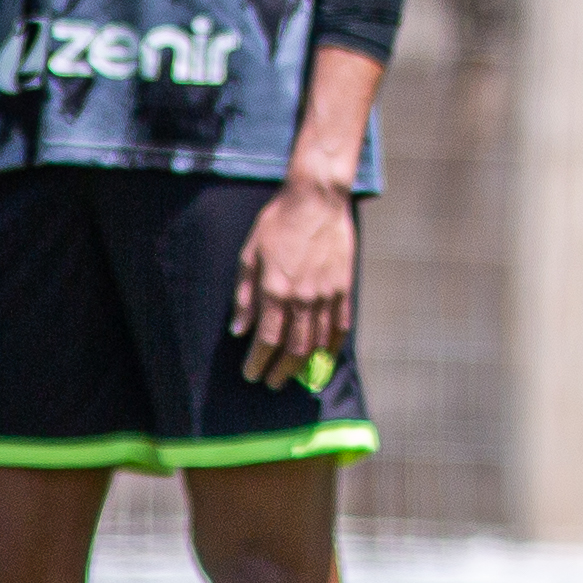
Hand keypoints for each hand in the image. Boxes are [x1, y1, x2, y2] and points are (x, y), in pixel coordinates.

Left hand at [233, 176, 359, 389]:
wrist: (316, 200)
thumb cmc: (277, 224)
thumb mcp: (249, 255)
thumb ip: (244, 296)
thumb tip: (238, 329)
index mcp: (276, 290)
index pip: (267, 339)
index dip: (258, 362)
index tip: (251, 374)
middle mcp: (304, 298)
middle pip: (295, 348)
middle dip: (281, 370)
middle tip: (272, 381)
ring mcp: (328, 294)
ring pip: (319, 342)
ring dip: (305, 364)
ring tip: (294, 374)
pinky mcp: (344, 288)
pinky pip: (341, 326)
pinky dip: (332, 346)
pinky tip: (324, 356)